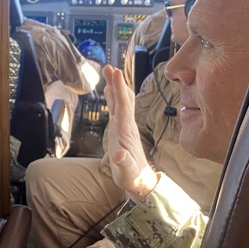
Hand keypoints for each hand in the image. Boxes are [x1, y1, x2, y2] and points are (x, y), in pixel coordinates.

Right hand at [103, 65, 157, 201]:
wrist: (139, 180)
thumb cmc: (132, 176)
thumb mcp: (126, 171)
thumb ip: (123, 162)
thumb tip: (118, 154)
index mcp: (125, 131)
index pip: (123, 106)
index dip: (119, 89)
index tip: (116, 73)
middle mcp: (125, 125)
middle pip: (122, 99)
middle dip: (116, 83)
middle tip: (109, 67)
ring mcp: (123, 127)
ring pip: (120, 102)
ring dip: (115, 87)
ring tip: (109, 73)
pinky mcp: (120, 130)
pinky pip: (116, 109)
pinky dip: (113, 97)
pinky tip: (109, 91)